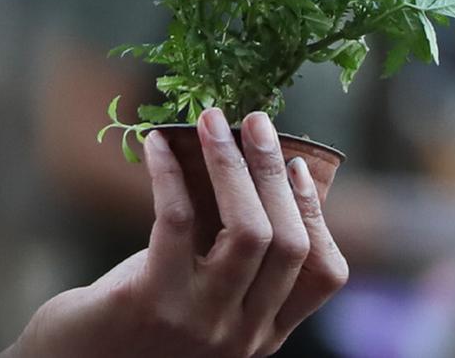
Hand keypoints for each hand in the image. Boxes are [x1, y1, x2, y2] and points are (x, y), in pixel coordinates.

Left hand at [3, 108, 349, 357]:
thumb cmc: (132, 320)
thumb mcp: (197, 295)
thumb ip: (226, 254)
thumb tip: (245, 171)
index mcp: (264, 333)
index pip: (322, 273)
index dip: (314, 212)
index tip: (298, 164)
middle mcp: (243, 334)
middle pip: (287, 242)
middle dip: (274, 173)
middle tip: (256, 121)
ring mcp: (201, 322)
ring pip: (245, 230)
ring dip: (230, 165)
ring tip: (211, 120)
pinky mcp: (152, 301)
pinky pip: (176, 221)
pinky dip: (169, 174)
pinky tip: (155, 143)